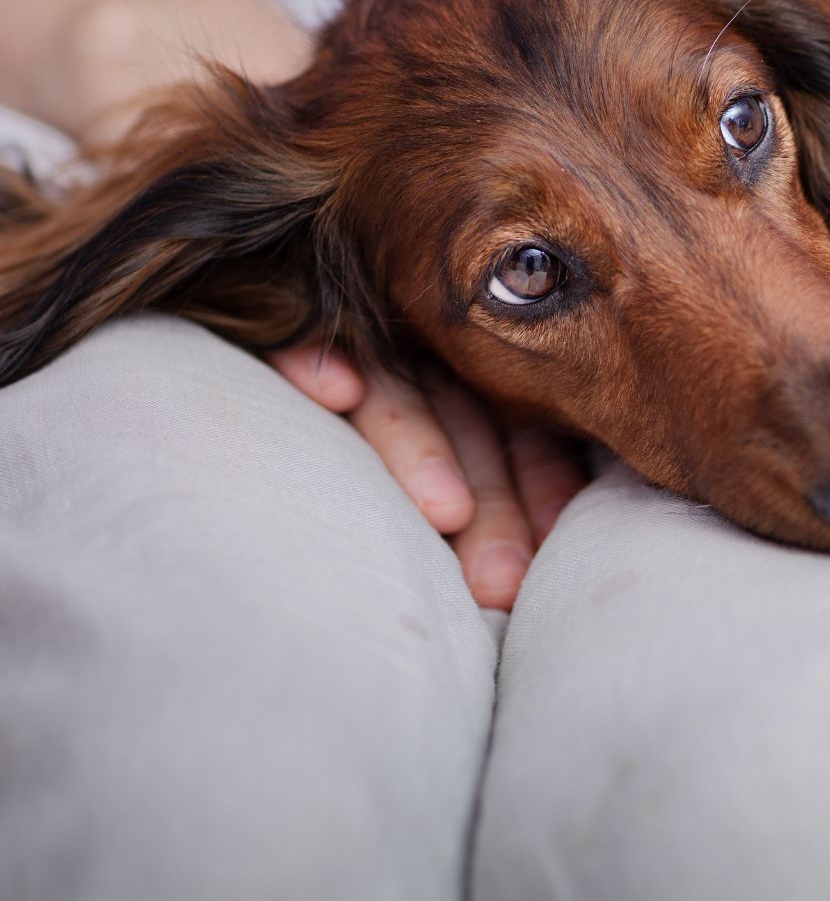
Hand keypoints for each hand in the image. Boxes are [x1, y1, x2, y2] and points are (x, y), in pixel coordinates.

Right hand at [269, 344, 586, 608]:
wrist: (204, 345)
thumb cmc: (332, 463)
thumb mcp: (427, 480)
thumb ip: (477, 503)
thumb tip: (521, 588)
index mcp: (464, 386)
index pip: (511, 431)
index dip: (536, 486)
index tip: (550, 552)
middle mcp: (417, 358)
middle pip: (464, 421)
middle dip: (489, 500)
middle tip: (503, 582)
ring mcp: (358, 339)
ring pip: (397, 389)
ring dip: (419, 446)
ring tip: (444, 512)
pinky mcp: (278, 317)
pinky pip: (303, 331)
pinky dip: (318, 355)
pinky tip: (337, 389)